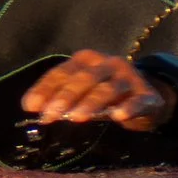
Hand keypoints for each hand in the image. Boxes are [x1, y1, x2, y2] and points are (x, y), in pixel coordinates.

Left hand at [20, 50, 173, 132]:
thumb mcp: (81, 92)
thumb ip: (57, 96)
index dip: (45, 89)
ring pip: (108, 88)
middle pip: (84, 78)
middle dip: (65, 97)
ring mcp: (129, 77)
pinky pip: (137, 100)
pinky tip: (118, 116)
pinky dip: (128, 107)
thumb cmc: (104, 95)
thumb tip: (29, 106)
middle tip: (50, 116)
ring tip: (77, 118)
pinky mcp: (147, 95)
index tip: (31, 107)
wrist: (147, 97)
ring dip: (91, 102)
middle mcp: (107, 63)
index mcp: (86, 60)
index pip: (62, 72)